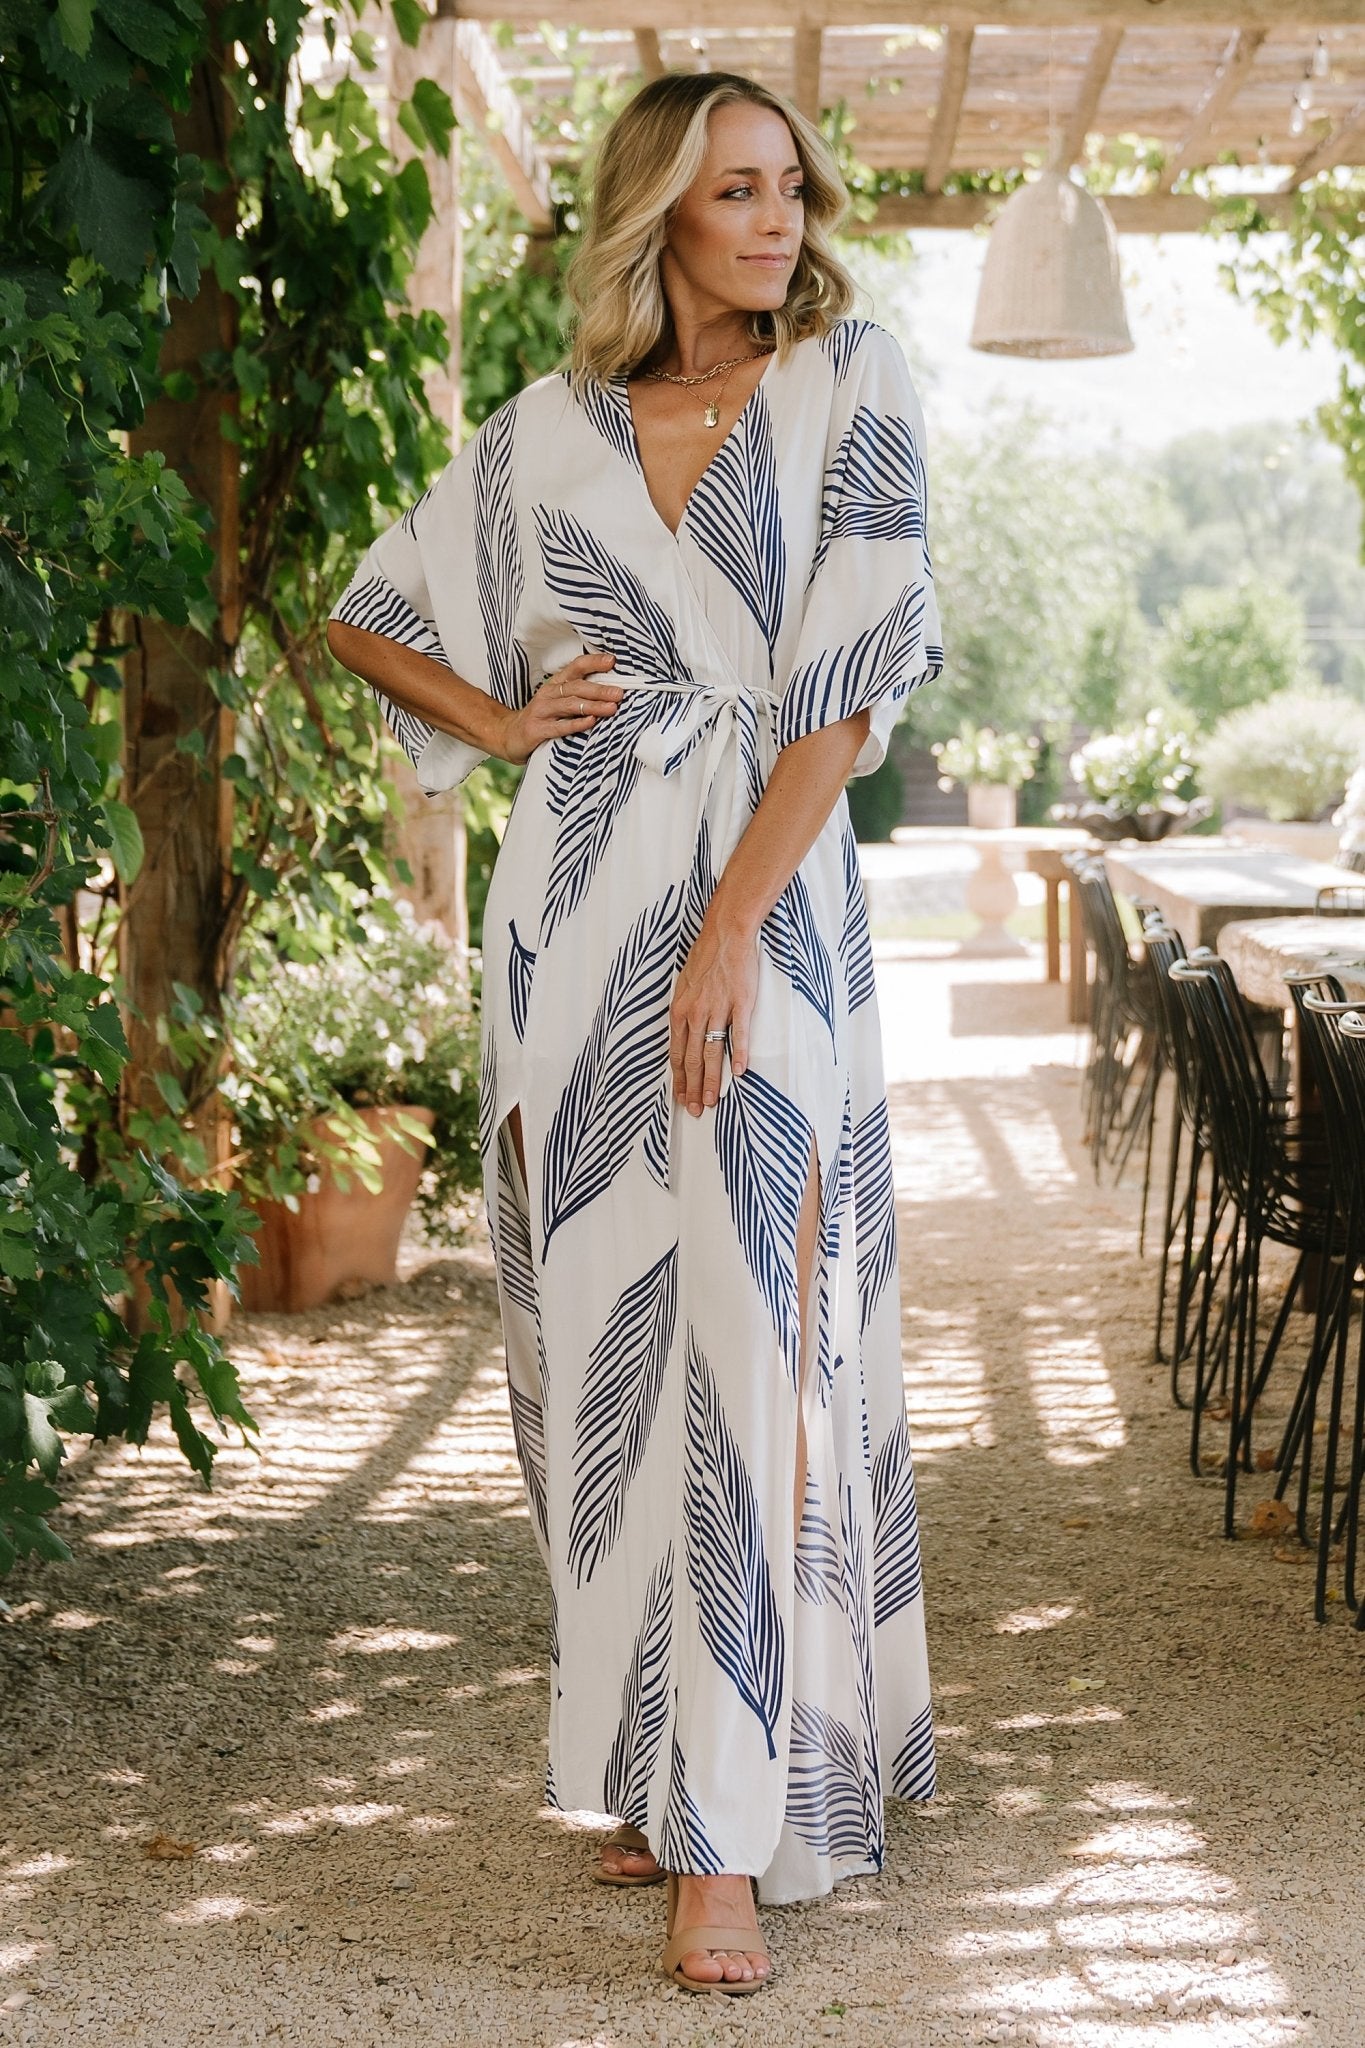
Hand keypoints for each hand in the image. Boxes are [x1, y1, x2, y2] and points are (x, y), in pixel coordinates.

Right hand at [498, 650, 621, 764]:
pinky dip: (576, 724)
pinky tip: (591, 722)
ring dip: (592, 705)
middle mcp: (548, 694)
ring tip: (612, 707)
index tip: (612, 661)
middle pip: (576, 687)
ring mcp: (542, 711)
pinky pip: (560, 726)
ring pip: (569, 705)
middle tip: (619, 692)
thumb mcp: (558, 701)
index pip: (575, 667)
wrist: (508, 735)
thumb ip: (579, 695)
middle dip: (599, 689)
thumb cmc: (541, 718)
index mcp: (556, 684)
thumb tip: (612, 691)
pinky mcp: (538, 729)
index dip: (593, 662)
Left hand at [670, 915, 758, 1116]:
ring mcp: (717, 1009)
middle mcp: (695, 1014)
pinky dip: (738, 1054)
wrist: (725, 935)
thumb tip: (683, 1036)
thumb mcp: (683, 987)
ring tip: (713, 1100)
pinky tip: (738, 1072)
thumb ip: (684, 1013)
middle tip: (696, 1109)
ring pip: (712, 1052)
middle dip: (693, 1087)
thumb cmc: (705, 959)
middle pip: (693, 1059)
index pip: (677, 1053)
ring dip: (712, 1079)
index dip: (679, 1078)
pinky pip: (738, 1033)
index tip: (681, 1097)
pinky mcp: (739, 1003)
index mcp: (680, 1011)